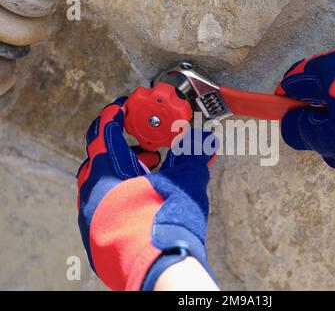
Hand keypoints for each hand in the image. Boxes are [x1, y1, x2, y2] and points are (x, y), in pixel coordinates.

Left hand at [77, 96, 217, 290]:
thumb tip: (205, 138)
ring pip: (100, 184)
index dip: (114, 116)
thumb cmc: (165, 219)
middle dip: (122, 150)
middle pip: (99, 159)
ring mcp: (91, 215)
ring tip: (148, 176)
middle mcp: (92, 191)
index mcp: (108, 170)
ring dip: (121, 174)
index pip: (104, 132)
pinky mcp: (95, 236)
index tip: (123, 108)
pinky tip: (140, 202)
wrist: (156, 265)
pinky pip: (102, 205)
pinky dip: (118, 196)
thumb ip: (192, 156)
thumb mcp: (185, 180)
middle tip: (145, 149)